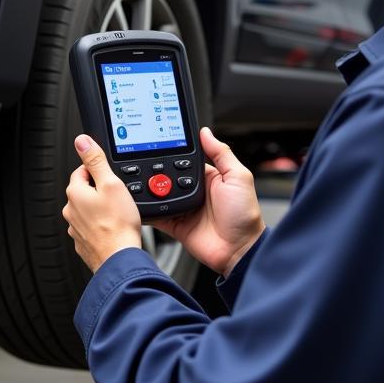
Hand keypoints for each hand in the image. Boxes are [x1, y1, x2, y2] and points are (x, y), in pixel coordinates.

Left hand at [63, 135, 141, 272]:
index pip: (81, 171)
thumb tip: (82, 141)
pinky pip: (91, 228)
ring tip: (118, 214)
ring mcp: (75, 229)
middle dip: (100, 191)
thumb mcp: (111, 184)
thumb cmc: (118, 225)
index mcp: (75, 193)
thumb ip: (95, 161)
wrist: (120, 259)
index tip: (110, 177)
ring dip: (100, 210)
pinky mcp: (83, 243)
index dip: (98, 171)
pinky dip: (101, 227)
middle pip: (85, 191)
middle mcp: (70, 211)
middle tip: (118, 197)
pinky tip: (114, 228)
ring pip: (88, 211)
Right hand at [152, 127, 264, 276]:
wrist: (239, 250)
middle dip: (157, 171)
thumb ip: (221, 153)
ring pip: (160, 193)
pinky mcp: (175, 225)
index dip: (174, 153)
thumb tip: (206, 132)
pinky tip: (139, 202)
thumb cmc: (244, 216)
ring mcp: (184, 208)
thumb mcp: (239, 177)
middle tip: (144, 163)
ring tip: (139, 181)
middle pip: (169, 176)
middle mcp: (194, 191)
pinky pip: (156, 215)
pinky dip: (147, 209)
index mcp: (208, 177)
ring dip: (151, 188)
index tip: (158, 143)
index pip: (185, 159)